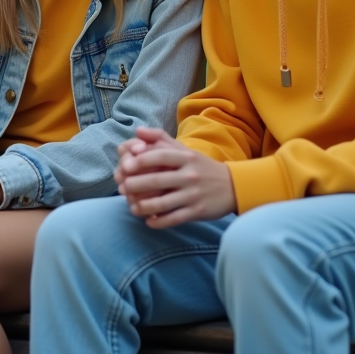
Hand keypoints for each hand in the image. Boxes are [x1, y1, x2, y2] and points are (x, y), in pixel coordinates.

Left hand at [115, 126, 237, 228]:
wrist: (233, 186)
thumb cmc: (202, 167)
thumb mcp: (185, 149)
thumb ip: (160, 139)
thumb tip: (136, 131)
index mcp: (185, 157)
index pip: (159, 156)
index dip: (139, 161)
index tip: (124, 167)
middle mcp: (189, 175)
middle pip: (156, 181)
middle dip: (135, 185)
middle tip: (122, 188)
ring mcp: (193, 194)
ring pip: (162, 203)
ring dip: (143, 207)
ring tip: (132, 208)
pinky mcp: (197, 211)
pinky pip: (174, 219)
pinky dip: (159, 222)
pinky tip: (149, 222)